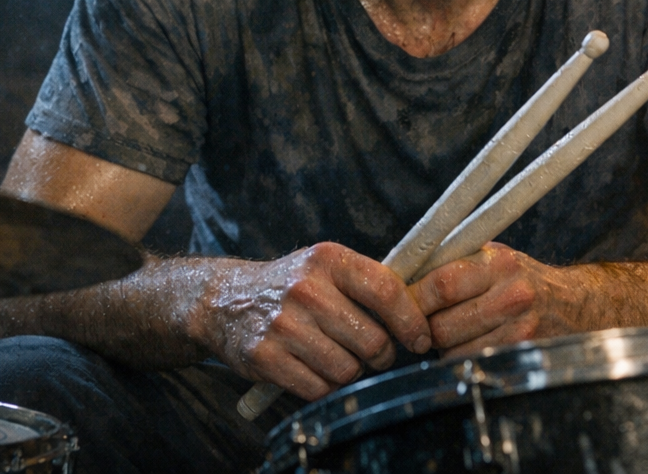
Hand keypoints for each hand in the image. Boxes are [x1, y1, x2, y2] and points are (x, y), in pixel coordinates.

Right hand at [192, 243, 431, 400]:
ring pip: (348, 369)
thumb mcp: (326, 265)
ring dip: (353, 371)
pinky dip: (326, 387)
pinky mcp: (266, 357)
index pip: (385, 290)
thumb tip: (420, 312)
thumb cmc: (292, 284)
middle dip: (383, 353)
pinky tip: (319, 370)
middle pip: (372, 340)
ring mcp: (284, 324)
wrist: (226, 301)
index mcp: (328, 259)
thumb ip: (369, 282)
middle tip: (377, 352)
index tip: (421, 338)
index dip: (411, 320)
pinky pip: (319, 389)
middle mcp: (306, 289)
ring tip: (342, 357)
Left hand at [409, 242, 588, 356]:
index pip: (441, 284)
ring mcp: (518, 330)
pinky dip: (460, 357)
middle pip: (442, 325)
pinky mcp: (520, 355)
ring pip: (453, 350)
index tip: (400, 301)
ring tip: (447, 331)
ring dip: (441, 346)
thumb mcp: (492, 256)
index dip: (413, 297)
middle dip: (423, 326)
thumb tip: (404, 275)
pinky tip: (467, 343)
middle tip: (421, 321)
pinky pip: (472, 363)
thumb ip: (455, 263)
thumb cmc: (521, 277)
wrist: (571, 304)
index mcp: (498, 263)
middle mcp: (510, 296)